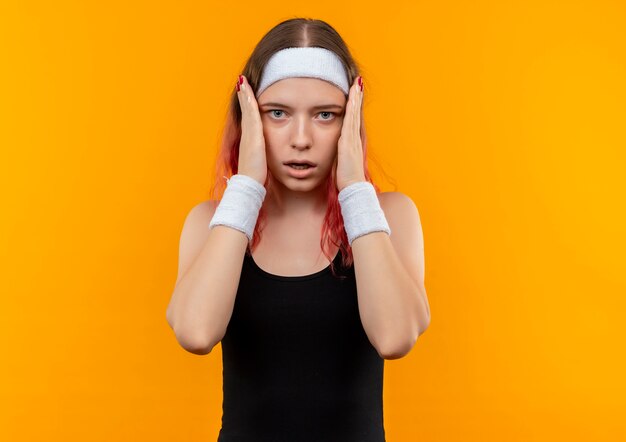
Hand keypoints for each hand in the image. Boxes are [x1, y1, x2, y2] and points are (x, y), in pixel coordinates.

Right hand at [235, 75, 266, 185]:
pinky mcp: (252, 134)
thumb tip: (260, 155)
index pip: (248, 117)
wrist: (249, 183)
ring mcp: (248, 133)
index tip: (245, 92)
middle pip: (245, 110)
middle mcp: (246, 133)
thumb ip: (259, 155)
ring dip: (244, 94)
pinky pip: (251, 114)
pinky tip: (248, 92)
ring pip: (247, 109)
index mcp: (249, 138)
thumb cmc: (255, 175)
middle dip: (243, 95)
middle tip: (241, 81)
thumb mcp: (258, 160)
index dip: (246, 104)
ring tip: (242, 81)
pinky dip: (249, 102)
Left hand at [335, 76, 365, 192]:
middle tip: (358, 82)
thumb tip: (336, 153)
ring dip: (355, 99)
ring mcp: (352, 139)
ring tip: (356, 84)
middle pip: (355, 114)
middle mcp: (354, 138)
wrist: (353, 189)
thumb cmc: (346, 180)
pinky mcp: (348, 142)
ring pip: (354, 114)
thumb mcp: (341, 164)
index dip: (354, 107)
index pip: (352, 120)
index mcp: (351, 143)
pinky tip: (351, 98)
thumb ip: (339, 155)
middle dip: (357, 98)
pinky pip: (350, 121)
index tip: (354, 94)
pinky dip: (351, 109)